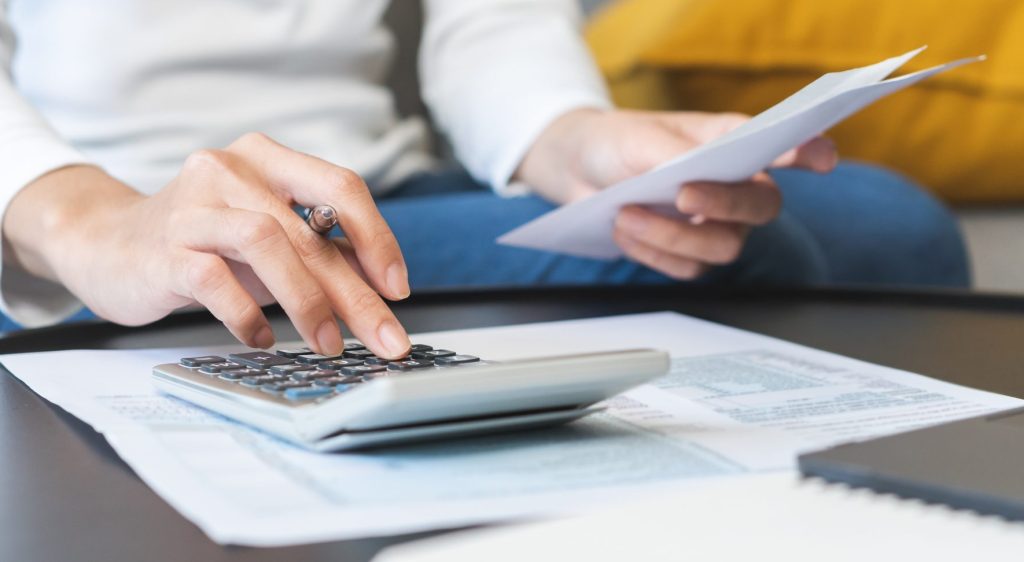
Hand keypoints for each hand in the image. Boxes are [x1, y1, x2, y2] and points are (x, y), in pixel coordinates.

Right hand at [3, 133, 411, 357]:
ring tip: (328, 344)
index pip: (341, 187)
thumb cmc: (204, 243)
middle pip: (310, 231)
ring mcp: (194, 205)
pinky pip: (215, 280)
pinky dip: (247, 315)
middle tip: (385, 339)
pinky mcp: (163, 247)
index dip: (377, 239)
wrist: (107, 244)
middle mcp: (231, 169)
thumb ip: (318, 251)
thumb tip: (381, 293)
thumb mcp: (268, 236)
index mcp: (268, 158)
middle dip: (356, 294)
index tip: (398, 289)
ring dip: (308, 302)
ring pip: (268, 244)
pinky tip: (261, 338)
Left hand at [516, 109, 837, 278]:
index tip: (823, 156)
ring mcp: (716, 225)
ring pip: (722, 247)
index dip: (809, 151)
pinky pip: (687, 269)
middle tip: (682, 193)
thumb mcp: (640, 139)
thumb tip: (699, 173)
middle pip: (761, 209)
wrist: (579, 169)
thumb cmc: (618, 142)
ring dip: (671, 235)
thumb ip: (676, 156)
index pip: (782, 145)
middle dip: (723, 204)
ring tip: (627, 213)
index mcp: (732, 141)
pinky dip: (652, 252)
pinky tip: (625, 229)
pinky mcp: (690, 254)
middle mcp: (736, 186)